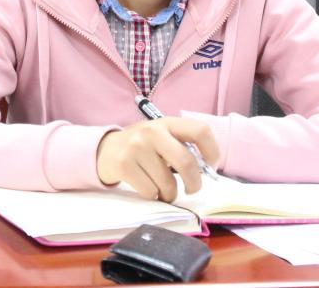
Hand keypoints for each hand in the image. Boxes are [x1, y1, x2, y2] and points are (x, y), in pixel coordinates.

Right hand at [96, 117, 218, 201]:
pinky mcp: (123, 165)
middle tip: (192, 189)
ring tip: (162, 187)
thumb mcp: (162, 137)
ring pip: (168, 184)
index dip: (213, 151)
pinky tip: (147, 186)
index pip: (200, 130)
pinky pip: (150, 191)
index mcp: (167, 122)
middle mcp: (152, 132)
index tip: (210, 166)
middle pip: (186, 162)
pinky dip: (153, 195)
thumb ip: (182, 147)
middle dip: (194, 183)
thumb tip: (206, 170)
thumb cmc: (143, 147)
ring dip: (169, 194)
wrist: (105, 149)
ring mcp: (136, 147)